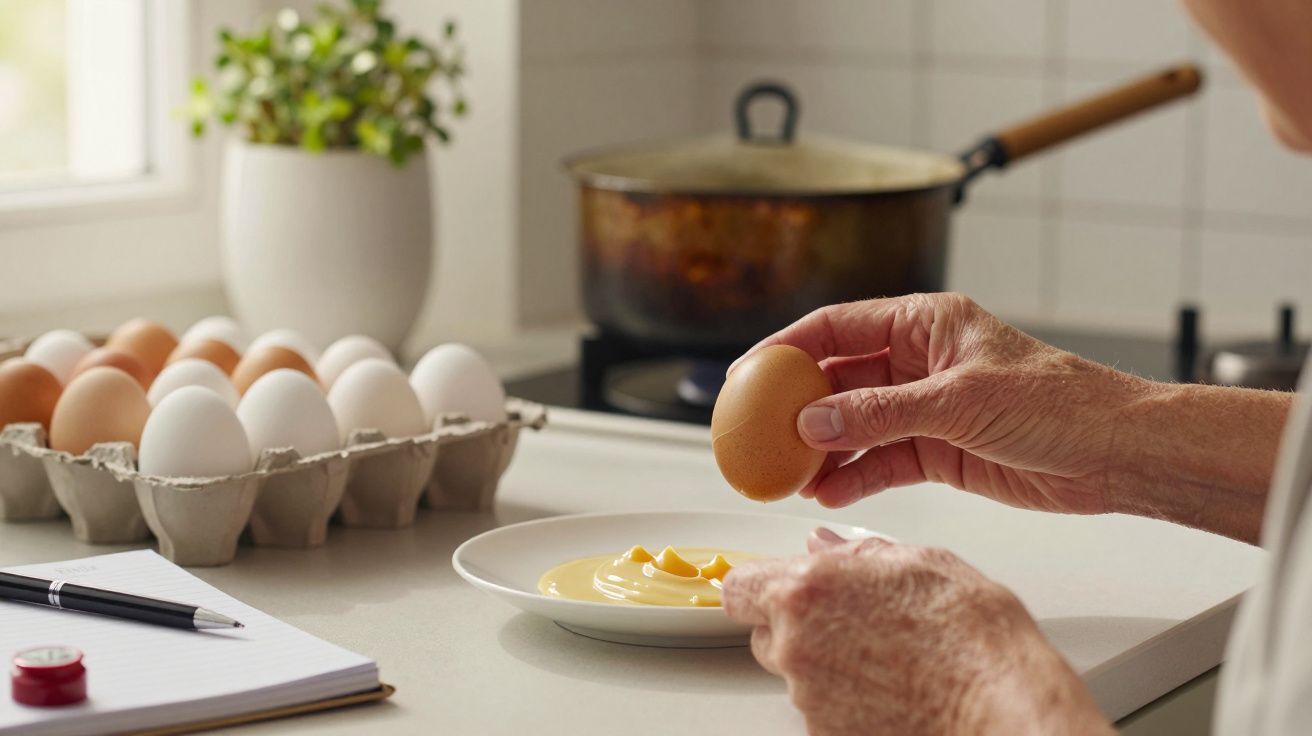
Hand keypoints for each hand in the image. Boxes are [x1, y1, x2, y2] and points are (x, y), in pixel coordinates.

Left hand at [722, 529, 1112, 735]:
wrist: (999, 703)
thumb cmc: (970, 633)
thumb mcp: (917, 561)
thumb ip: (856, 554)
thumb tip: (826, 548)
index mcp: (807, 588)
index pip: (738, 587)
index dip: (759, 586)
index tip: (777, 588)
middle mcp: (796, 644)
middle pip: (766, 633)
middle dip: (794, 625)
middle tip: (849, 621)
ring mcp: (809, 696)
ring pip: (795, 674)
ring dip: (823, 663)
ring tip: (885, 656)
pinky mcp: (826, 733)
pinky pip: (821, 709)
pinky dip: (844, 699)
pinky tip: (890, 686)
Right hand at [732, 293, 1142, 512]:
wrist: (1117, 453)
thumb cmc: (1061, 403)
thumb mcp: (960, 400)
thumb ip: (882, 412)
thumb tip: (814, 421)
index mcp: (925, 323)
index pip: (838, 326)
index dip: (787, 347)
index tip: (748, 372)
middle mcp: (919, 361)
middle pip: (838, 377)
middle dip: (797, 405)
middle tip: (757, 431)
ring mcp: (926, 407)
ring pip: (855, 423)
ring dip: (822, 447)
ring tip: (786, 471)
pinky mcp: (938, 449)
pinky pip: (880, 460)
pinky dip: (853, 475)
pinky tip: (825, 490)